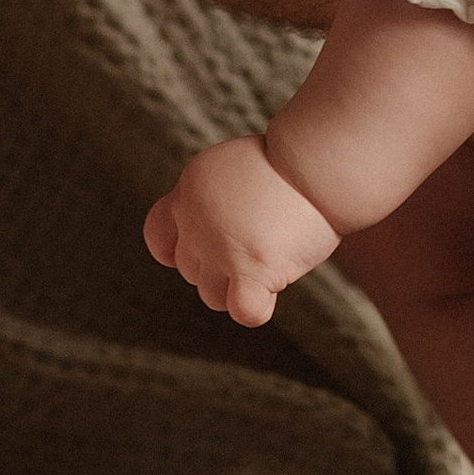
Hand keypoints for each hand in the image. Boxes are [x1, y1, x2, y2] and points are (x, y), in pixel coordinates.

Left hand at [143, 131, 340, 326]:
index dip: (176, 250)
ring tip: (273, 258)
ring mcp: (219, 248)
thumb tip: (224, 236)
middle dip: (220, 267)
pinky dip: (255, 309)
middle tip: (260, 244)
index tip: (203, 249)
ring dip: (239, 287)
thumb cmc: (290, 165)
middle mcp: (195, 221)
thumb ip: (217, 201)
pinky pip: (242, 311)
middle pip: (190, 270)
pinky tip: (271, 293)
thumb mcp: (235, 170)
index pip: (158, 234)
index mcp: (190, 190)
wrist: (315, 163)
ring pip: (211, 296)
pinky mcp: (250, 269)